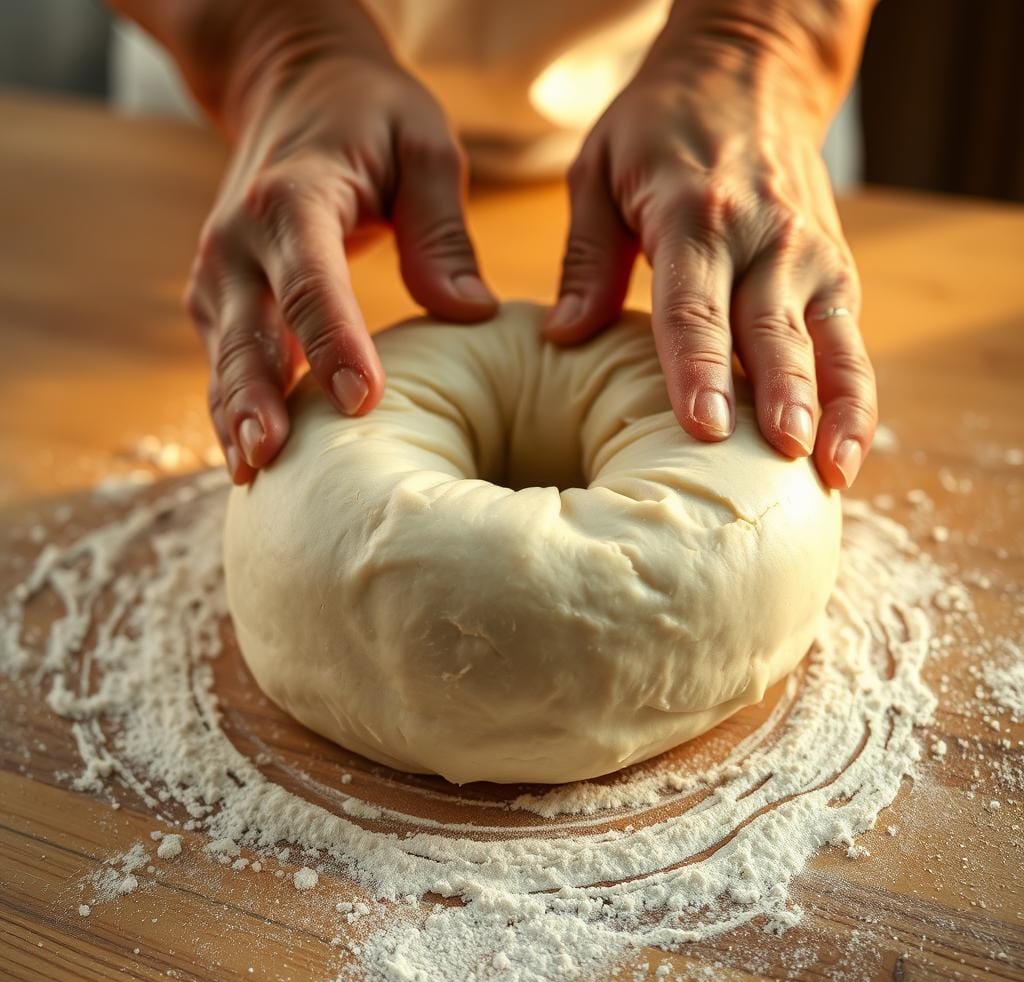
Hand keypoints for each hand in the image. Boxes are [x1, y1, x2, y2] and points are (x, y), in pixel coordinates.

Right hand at [182, 19, 495, 482]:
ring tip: (251, 479)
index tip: (360, 401)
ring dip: (234, 417)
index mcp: (294, 199)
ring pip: (225, 358)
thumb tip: (468, 314)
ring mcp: (221, 275)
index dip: (334, 342)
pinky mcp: (221, 301)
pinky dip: (234, 409)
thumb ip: (439, 230)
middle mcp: (241, 240)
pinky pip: (227, 363)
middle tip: (270, 461)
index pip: (312, 280)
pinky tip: (253, 461)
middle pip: (246, 332)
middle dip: (256, 399)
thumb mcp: (423, 148)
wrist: (295, 90)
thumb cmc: (371, 121)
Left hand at [545, 27, 875, 488]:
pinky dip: (854, 396)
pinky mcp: (836, 269)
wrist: (751, 70)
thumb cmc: (660, 127)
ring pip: (832, 343)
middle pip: (773, 333)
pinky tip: (845, 447)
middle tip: (782, 459)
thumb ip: (586, 259)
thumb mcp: (599, 172)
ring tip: (832, 472)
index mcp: (696, 216)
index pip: (695, 308)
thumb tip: (563, 336)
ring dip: (837, 408)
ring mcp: (811, 254)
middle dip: (781, 398)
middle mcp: (766, 237)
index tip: (705, 429)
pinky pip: (849, 341)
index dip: (699, 371)